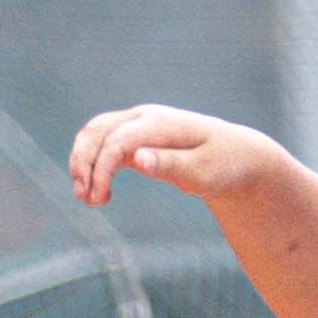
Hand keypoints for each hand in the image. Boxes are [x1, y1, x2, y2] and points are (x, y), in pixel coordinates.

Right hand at [68, 102, 280, 208]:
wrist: (235, 157)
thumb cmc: (223, 165)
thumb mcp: (204, 171)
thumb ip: (171, 165)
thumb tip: (138, 158)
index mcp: (161, 123)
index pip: (118, 139)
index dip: (102, 167)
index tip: (99, 198)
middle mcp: (145, 118)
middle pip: (97, 130)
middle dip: (83, 163)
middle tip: (85, 199)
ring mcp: (138, 125)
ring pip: (94, 135)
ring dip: (82, 163)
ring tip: (86, 199)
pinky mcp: (135, 139)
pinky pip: (103, 146)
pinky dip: (94, 166)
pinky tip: (102, 195)